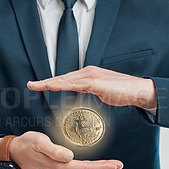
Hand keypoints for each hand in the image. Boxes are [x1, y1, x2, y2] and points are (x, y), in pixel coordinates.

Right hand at [0, 131, 122, 168]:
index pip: (86, 168)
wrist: (13, 153)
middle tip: (118, 164)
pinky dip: (86, 168)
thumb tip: (69, 156)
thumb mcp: (39, 143)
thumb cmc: (26, 145)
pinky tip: (90, 164)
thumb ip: (54, 150)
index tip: (115, 164)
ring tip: (108, 164)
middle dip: (103, 168)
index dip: (102, 167)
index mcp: (59, 166)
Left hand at [27, 66, 156, 108]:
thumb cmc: (122, 92)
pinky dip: (61, 85)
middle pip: (62, 78)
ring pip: (65, 80)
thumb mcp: (102, 92)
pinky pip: (74, 84)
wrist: (138, 90)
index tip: (38, 85)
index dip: (52, 82)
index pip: (66, 79)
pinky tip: (52, 87)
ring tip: (35, 86)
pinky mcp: (95, 82)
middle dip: (45, 82)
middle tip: (30, 85)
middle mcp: (87, 72)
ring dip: (49, 83)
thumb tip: (86, 96)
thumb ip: (92, 92)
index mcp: (87, 75)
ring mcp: (90, 76)